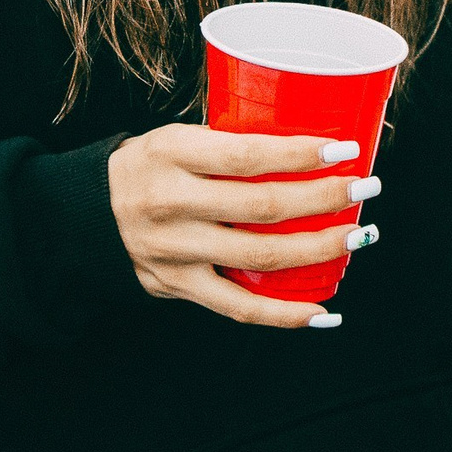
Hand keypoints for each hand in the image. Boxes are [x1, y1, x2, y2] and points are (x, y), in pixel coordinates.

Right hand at [107, 124, 379, 329]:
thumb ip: (228, 143)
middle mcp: (170, 202)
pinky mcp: (179, 286)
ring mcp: (175, 250)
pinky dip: (285, 314)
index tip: (344, 149)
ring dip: (319, 248)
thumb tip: (307, 144)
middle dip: (324, 198)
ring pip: (259, 257)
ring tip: (357, 234)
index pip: (244, 155)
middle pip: (262, 207)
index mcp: (171, 153)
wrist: (85, 213)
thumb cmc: (149, 166)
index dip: (299, 154)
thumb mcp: (176, 138)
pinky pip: (239, 308)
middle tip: (365, 188)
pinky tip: (323, 310)